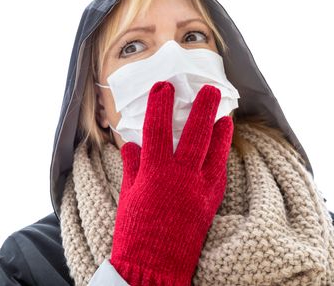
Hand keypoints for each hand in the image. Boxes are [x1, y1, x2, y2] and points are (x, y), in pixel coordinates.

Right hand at [110, 81, 233, 285]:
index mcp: (154, 173)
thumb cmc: (135, 231)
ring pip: (214, 152)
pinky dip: (221, 155)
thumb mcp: (129, 195)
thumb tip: (130, 144)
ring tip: (224, 115)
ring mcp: (198, 189)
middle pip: (194, 134)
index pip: (156, 129)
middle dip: (202, 108)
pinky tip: (223, 144)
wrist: (152, 266)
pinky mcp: (210, 202)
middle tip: (210, 90)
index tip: (163, 87)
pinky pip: (218, 172)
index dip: (159, 105)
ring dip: (220, 130)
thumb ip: (132, 166)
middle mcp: (179, 177)